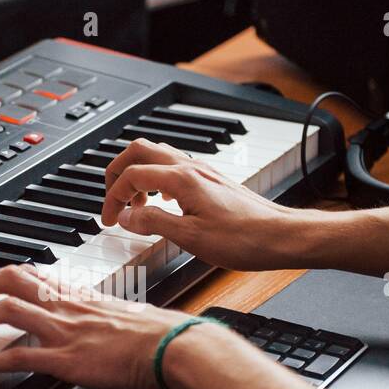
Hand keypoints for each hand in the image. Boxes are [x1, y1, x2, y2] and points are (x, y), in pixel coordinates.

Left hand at [0, 264, 205, 388]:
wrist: (173, 346)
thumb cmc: (157, 334)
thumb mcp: (121, 315)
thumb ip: (98, 316)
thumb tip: (91, 324)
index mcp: (78, 294)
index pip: (29, 272)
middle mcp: (66, 305)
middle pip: (8, 280)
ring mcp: (64, 330)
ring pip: (5, 310)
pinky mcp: (66, 358)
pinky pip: (19, 354)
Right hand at [101, 138, 313, 270]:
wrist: (280, 236)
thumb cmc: (244, 239)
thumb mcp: (190, 238)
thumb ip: (153, 223)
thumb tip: (126, 217)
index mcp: (181, 179)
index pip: (131, 175)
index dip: (112, 197)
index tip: (108, 220)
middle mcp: (190, 168)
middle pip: (138, 150)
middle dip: (116, 173)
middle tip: (112, 201)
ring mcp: (201, 171)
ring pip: (155, 155)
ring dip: (136, 175)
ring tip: (135, 206)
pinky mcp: (209, 180)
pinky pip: (172, 167)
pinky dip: (155, 180)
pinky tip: (160, 202)